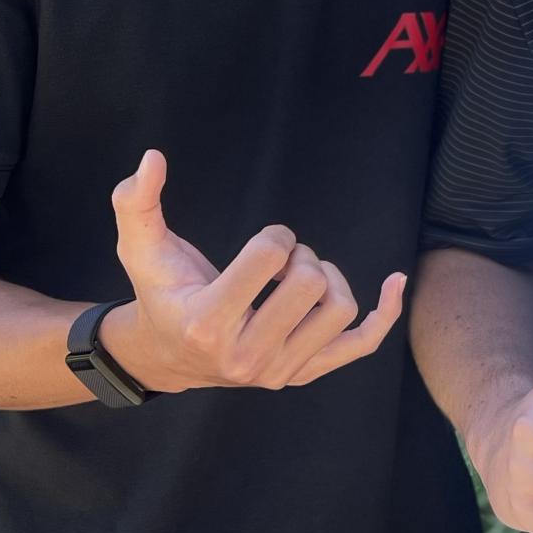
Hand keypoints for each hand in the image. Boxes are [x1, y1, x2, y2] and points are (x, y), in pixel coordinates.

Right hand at [98, 149, 403, 393]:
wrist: (167, 354)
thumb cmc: (160, 292)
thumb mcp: (139, 249)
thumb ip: (136, 202)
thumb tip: (152, 157)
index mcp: (207, 323)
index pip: (271, 257)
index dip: (275, 235)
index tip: (264, 242)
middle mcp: (244, 357)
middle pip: (311, 283)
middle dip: (302, 254)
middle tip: (284, 257)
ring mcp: (277, 373)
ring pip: (340, 309)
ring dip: (329, 277)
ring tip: (302, 274)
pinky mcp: (301, 374)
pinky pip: (359, 346)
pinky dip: (385, 313)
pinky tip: (396, 282)